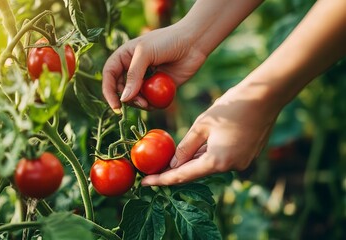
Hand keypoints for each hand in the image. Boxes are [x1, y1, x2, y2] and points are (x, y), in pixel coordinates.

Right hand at [102, 25, 206, 110]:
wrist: (193, 42)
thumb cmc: (167, 41)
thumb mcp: (145, 53)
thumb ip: (133, 75)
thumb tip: (124, 98)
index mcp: (124, 57)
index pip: (109, 75)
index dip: (109, 91)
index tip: (116, 105)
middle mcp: (132, 69)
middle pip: (121, 90)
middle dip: (128, 99)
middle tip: (141, 102)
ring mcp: (145, 79)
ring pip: (135, 98)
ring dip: (140, 103)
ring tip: (149, 102)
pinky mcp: (158, 87)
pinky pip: (150, 101)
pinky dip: (152, 104)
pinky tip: (158, 101)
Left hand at [141, 82, 281, 185]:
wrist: (265, 97)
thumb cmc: (231, 108)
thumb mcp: (201, 125)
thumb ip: (185, 147)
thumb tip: (172, 164)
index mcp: (218, 161)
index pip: (183, 176)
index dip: (162, 180)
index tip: (144, 183)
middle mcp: (231, 167)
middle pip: (196, 173)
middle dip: (176, 171)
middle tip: (154, 171)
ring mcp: (241, 162)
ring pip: (209, 165)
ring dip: (191, 163)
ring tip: (170, 161)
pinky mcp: (246, 156)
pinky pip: (220, 159)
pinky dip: (206, 157)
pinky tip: (194, 152)